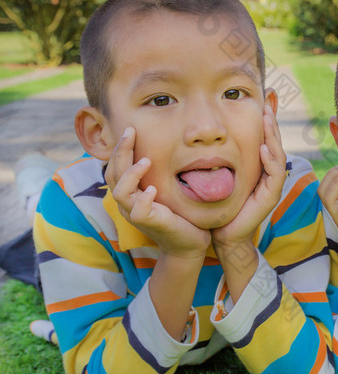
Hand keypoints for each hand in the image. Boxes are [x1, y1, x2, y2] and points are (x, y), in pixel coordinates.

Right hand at [106, 126, 210, 258]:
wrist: (189, 245)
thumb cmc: (179, 216)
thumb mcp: (167, 190)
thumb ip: (160, 174)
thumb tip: (167, 148)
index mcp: (130, 194)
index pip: (115, 168)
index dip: (119, 149)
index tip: (130, 129)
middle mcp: (128, 203)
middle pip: (113, 174)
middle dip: (121, 151)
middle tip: (130, 132)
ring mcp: (136, 215)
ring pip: (120, 192)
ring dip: (131, 174)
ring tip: (146, 161)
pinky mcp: (149, 224)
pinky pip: (138, 211)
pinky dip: (144, 199)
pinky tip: (153, 189)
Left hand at [211, 106, 285, 247]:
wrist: (224, 234)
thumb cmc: (220, 206)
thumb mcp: (221, 175)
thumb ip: (223, 158)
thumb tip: (214, 136)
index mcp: (260, 168)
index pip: (266, 140)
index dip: (266, 122)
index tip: (262, 102)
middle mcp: (269, 174)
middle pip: (275, 143)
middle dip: (272, 123)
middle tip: (268, 103)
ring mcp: (272, 186)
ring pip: (278, 155)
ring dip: (273, 136)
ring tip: (267, 119)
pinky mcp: (270, 197)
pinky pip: (275, 174)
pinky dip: (270, 160)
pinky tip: (264, 147)